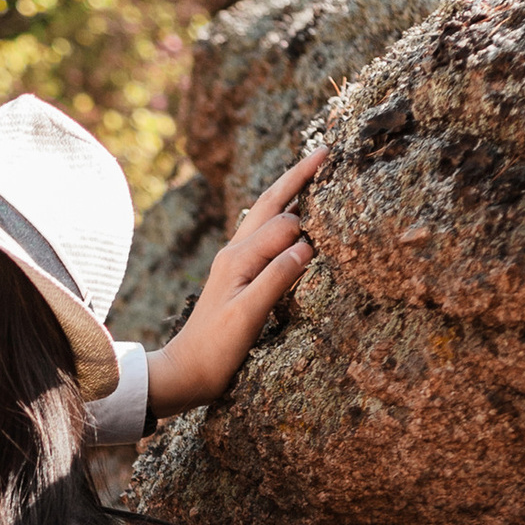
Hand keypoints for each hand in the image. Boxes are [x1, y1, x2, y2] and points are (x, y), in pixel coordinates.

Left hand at [147, 148, 322, 415]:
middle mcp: (234, 252)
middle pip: (270, 203)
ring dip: (289, 192)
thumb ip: (276, 278)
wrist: (185, 372)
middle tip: (325, 153)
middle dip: (297, 177)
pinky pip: (262, 236)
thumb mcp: (248, 315)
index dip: (311, 215)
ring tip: (313, 174)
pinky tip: (293, 220)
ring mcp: (234, 262)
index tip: (339, 185)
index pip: (284, 224)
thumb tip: (307, 245)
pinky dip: (282, 219)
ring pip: (265, 216)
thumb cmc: (215, 349)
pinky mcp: (237, 275)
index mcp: (238, 258)